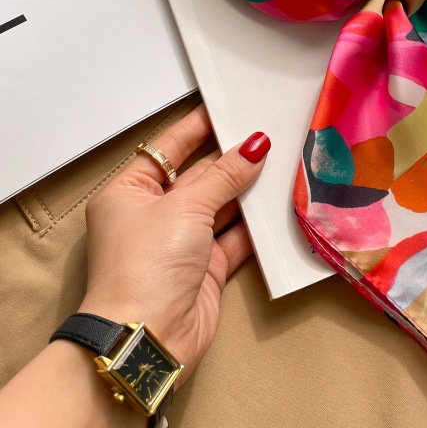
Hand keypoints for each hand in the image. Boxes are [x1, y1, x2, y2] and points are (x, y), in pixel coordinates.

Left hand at [77, 105, 269, 380]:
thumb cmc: (145, 268)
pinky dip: (254, 224)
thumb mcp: (186, 207)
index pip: (167, 149)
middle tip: (266, 133)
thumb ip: (225, 175)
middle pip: (198, 176)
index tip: (226, 107)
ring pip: (220, 205)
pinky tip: (276, 205)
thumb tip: (254, 146)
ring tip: (279, 162)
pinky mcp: (205, 267)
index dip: (197, 127)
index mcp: (130, 193)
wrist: (149, 337)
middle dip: (230, 159)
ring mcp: (180, 243)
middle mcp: (153, 216)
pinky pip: (234, 236)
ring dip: (246, 190)